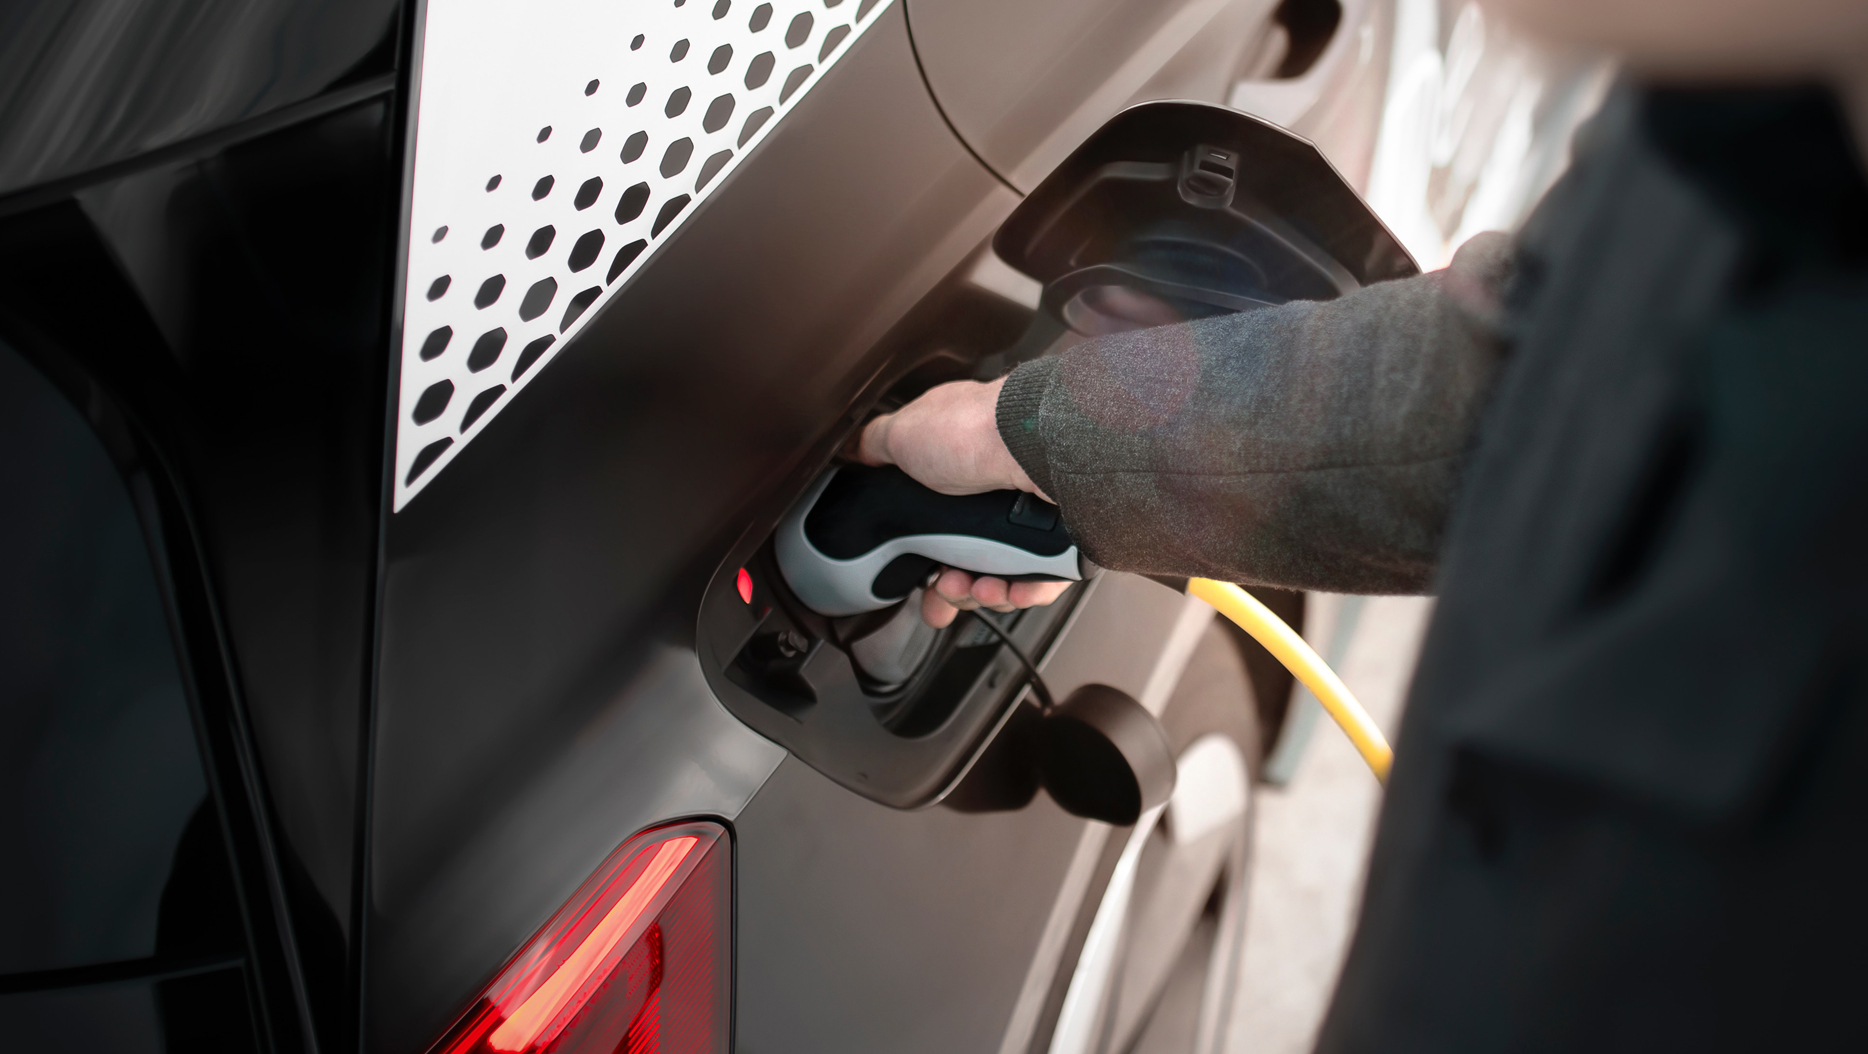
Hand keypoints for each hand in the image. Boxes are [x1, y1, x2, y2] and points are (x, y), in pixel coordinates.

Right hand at [852, 377, 1069, 625]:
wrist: (1033, 444)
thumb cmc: (975, 429)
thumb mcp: (903, 432)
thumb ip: (877, 444)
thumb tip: (856, 451)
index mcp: (959, 472)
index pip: (937, 530)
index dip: (924, 563)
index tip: (919, 581)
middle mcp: (995, 495)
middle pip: (969, 564)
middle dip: (953, 588)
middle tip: (947, 587)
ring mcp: (1030, 517)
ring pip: (1003, 579)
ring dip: (984, 593)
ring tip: (981, 586)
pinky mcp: (1060, 539)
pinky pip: (1043, 582)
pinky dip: (1025, 592)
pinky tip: (1013, 587)